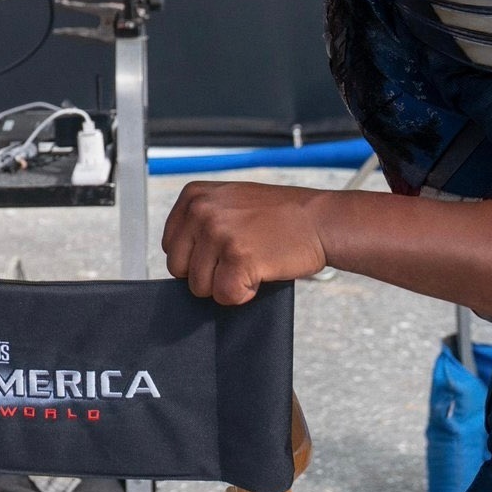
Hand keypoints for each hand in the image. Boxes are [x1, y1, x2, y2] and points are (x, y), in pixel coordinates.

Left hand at [162, 181, 328, 303]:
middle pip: (179, 270)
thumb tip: (178, 263)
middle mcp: (202, 211)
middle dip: (209, 273)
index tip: (227, 245)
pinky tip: (262, 271)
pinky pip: (225, 296)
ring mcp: (219, 233)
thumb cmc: (280, 215)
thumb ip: (200, 222)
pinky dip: (244, 293)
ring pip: (200, 287)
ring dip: (228, 282)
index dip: (200, 256)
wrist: (320, 220)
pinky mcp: (238, 257)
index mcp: (194, 195)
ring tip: (254, 259)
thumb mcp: (230, 202)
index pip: (171, 246)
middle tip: (241, 255)